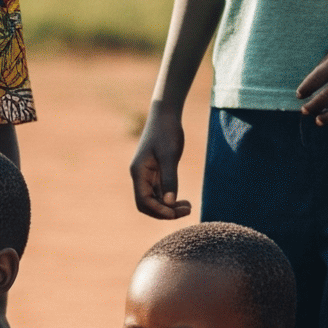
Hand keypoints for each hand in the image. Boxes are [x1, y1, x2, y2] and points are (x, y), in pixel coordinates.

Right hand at [129, 104, 189, 219]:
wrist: (165, 115)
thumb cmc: (166, 132)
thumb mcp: (170, 155)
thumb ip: (169, 179)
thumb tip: (169, 202)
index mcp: (138, 172)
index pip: (144, 201)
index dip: (159, 210)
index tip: (177, 213)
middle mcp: (140, 176)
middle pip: (147, 204)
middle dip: (164, 212)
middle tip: (186, 211)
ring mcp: (147, 175)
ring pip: (154, 199)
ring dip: (169, 207)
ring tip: (188, 207)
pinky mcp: (155, 172)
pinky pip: (160, 192)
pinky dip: (170, 199)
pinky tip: (184, 200)